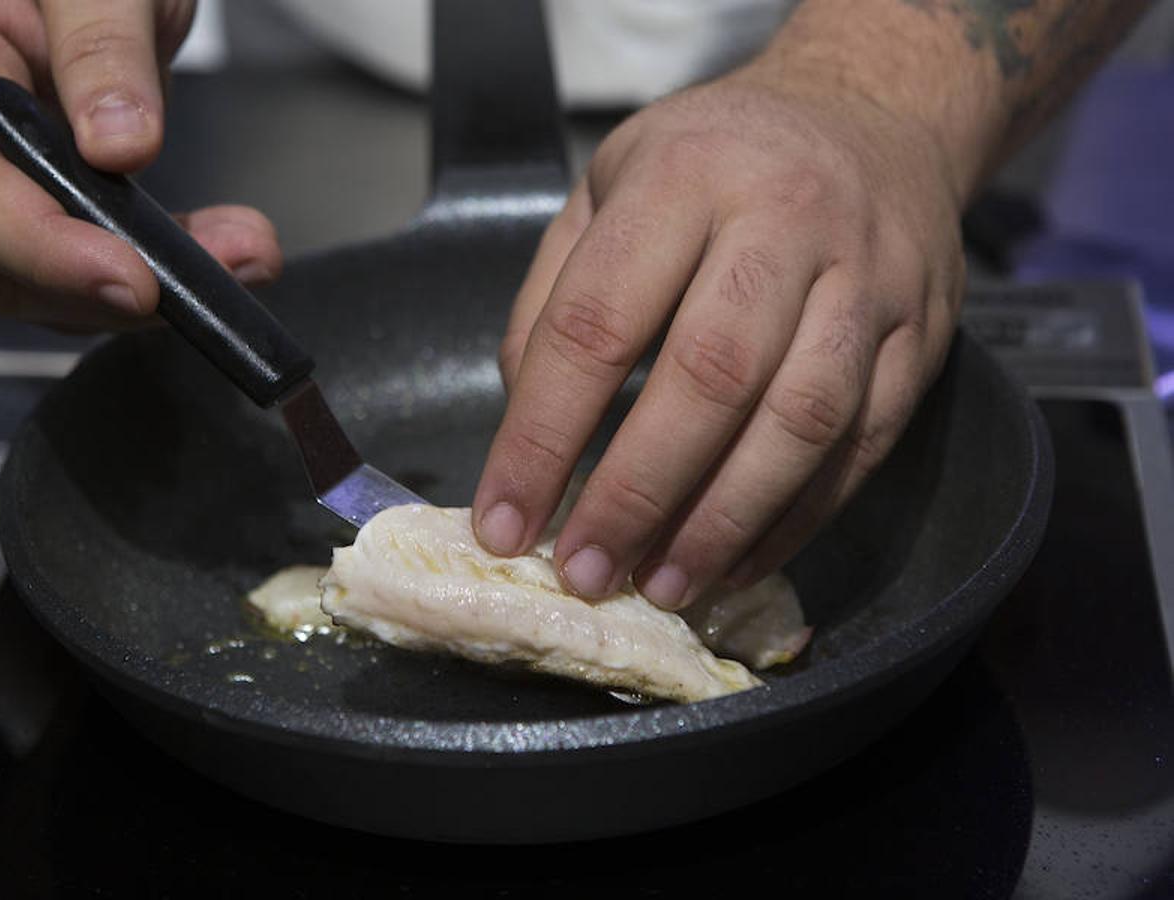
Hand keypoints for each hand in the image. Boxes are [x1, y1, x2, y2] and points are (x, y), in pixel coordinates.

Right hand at [0, 0, 280, 329]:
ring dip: (136, 295)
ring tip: (236, 256)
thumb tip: (120, 143)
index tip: (133, 276)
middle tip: (208, 280)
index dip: (47, 248)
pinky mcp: (18, 213)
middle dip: (102, 288)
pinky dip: (146, 278)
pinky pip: (69, 277)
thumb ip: (105, 48)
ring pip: (31, 287)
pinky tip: (212, 254)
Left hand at [472, 61, 964, 608]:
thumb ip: (554, 299)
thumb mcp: (607, 186)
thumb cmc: (715, 160)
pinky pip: (863, 444)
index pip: (596, 322)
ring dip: (725, 521)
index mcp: (684, 176)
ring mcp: (869, 279)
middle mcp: (786, 219)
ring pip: (801, 420)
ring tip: (664, 586)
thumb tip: (529, 430)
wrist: (873, 112)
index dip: (542, 435)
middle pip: (709, 378)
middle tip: (588, 573)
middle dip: (637, 493)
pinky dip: (798, 519)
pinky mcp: (924, 333)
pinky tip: (739, 562)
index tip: (505, 521)